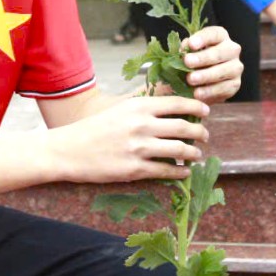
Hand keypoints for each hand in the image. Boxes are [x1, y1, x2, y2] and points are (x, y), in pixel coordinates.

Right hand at [46, 93, 209, 184]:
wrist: (69, 150)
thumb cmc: (95, 127)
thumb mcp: (120, 108)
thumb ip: (145, 106)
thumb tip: (173, 105)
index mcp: (139, 106)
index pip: (179, 103)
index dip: (197, 107)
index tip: (206, 112)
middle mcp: (142, 125)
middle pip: (185, 127)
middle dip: (201, 132)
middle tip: (205, 136)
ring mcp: (139, 148)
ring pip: (180, 150)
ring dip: (194, 153)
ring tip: (197, 155)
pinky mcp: (135, 170)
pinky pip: (167, 171)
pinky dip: (180, 172)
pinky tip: (185, 172)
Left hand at [181, 26, 242, 103]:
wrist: (203, 82)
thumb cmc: (194, 61)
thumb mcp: (188, 52)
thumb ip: (186, 50)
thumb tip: (184, 50)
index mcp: (220, 36)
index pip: (214, 34)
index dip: (203, 38)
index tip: (191, 44)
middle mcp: (232, 49)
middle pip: (220, 52)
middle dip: (203, 58)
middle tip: (187, 62)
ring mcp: (236, 67)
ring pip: (224, 70)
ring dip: (206, 76)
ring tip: (190, 80)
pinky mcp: (235, 84)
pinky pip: (224, 88)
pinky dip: (210, 91)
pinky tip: (198, 93)